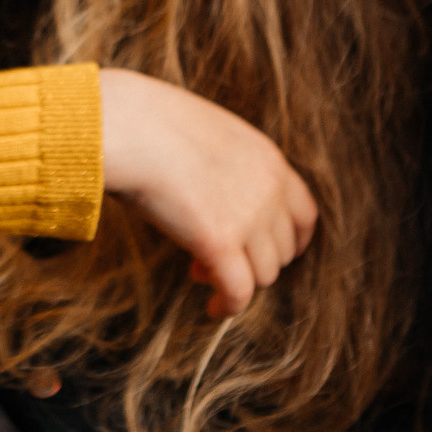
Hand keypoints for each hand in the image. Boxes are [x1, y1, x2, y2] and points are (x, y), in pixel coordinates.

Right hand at [97, 68, 318, 316]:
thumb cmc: (149, 124)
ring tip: (199, 271)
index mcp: (269, 159)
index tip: (269, 251)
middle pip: (285, 248)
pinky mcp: (220, 242)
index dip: (291, 240)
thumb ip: (227, 164)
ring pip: (265, 273)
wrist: (127, 125)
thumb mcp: (207, 135)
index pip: (304, 214)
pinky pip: (239, 291)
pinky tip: (213, 307)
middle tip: (217, 257)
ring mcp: (249, 217)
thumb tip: (214, 191)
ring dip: (238, 280)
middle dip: (256, 259)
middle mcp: (269, 190)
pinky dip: (229, 305)